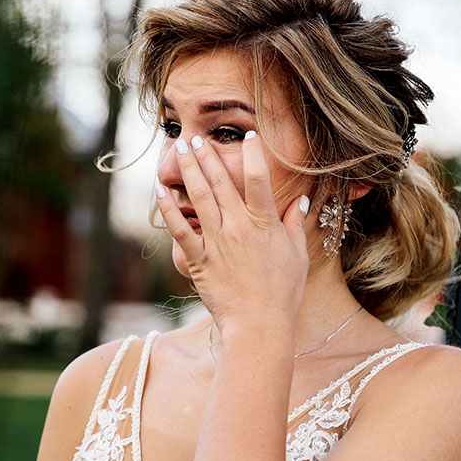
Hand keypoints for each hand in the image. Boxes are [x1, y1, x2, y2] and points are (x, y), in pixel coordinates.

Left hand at [155, 131, 310, 332]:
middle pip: (220, 181)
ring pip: (199, 197)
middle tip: (197, 138)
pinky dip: (168, 209)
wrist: (258, 325)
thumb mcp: (297, 255)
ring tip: (180, 149)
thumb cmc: (283, 293)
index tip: (250, 135)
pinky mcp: (199, 258)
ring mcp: (216, 242)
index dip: (254, 153)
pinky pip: (179, 229)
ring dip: (188, 170)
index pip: (259, 179)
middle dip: (207, 155)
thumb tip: (301, 200)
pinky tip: (159, 191)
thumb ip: (295, 224)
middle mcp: (238, 227)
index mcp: (265, 224)